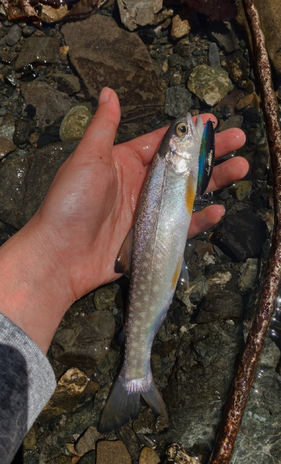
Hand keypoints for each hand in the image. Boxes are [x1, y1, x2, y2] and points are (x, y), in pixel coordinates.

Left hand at [0, 88, 247, 351]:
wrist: (61, 255)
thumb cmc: (72, 202)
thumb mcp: (88, 158)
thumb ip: (105, 126)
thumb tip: (108, 91)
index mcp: (126, 163)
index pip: (163, 142)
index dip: (188, 132)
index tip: (213, 120)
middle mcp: (140, 186)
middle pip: (183, 166)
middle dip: (211, 153)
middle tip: (239, 141)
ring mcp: (148, 213)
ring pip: (188, 194)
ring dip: (214, 182)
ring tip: (241, 168)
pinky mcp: (152, 238)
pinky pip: (182, 227)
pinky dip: (200, 220)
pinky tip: (218, 211)